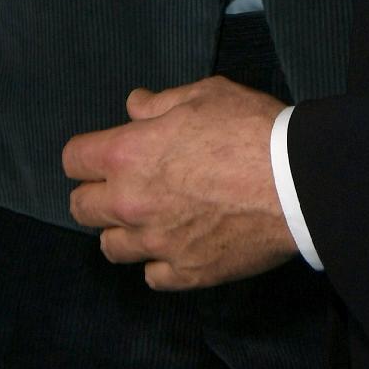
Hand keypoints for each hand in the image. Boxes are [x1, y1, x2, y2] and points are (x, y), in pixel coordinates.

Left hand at [63, 76, 294, 289]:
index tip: (100, 151)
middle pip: (81, 207)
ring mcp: (156, 243)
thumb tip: (135, 106)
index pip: (74, 158)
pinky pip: (151, 275)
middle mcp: (131, 202)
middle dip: (94, 192)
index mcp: (129, 153)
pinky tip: (176, 242)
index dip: (86, 151)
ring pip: (110, 247)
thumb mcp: (205, 94)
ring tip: (148, 215)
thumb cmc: (250, 129)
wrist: (294, 181)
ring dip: (122, 230)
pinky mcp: (184, 272)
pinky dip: (158, 261)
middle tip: (122, 182)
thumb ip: (161, 102)